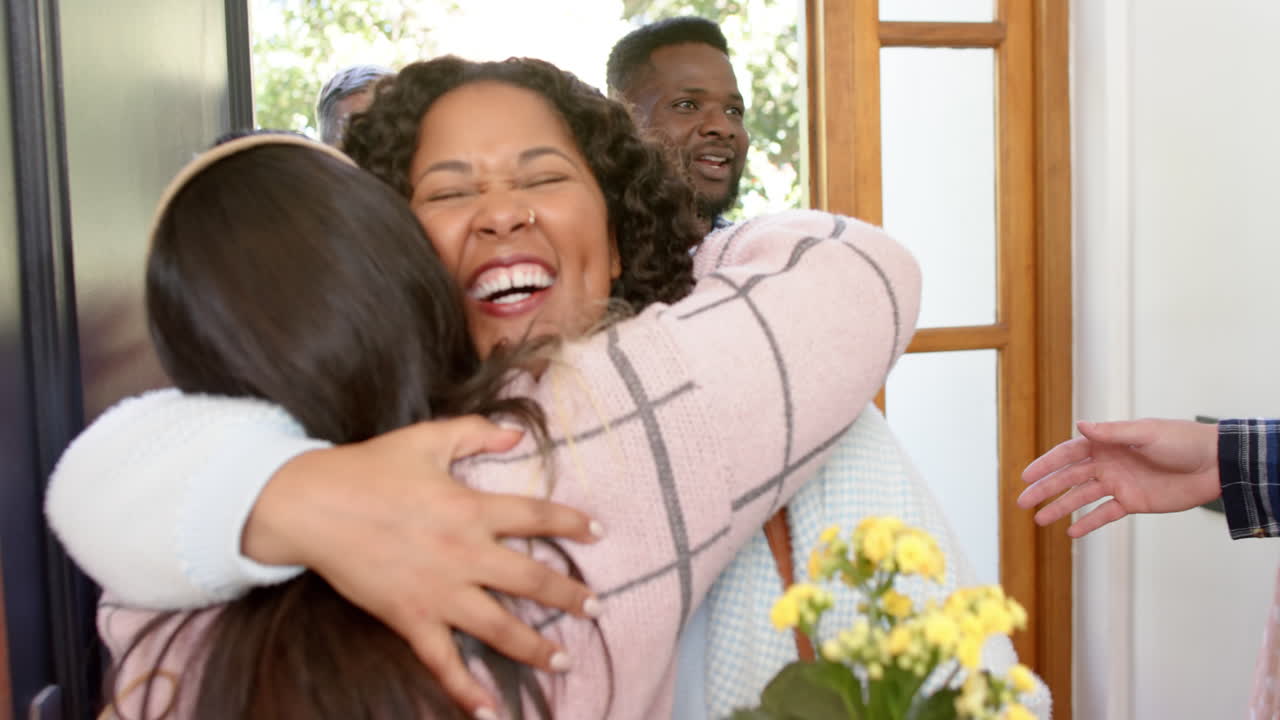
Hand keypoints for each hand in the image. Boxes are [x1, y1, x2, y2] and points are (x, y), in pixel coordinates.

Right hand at [243, 415, 602, 716]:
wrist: (311, 505)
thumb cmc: (369, 468)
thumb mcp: (427, 438)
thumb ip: (476, 433)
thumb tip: (519, 433)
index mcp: (471, 508)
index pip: (536, 517)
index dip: (571, 524)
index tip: (598, 533)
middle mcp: (464, 553)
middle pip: (531, 580)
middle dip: (569, 596)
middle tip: (597, 608)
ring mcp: (438, 590)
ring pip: (499, 626)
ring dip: (535, 647)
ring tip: (564, 660)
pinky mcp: (410, 618)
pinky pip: (443, 661)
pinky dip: (465, 690)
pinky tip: (488, 712)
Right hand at [1018, 419, 1220, 537]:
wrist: (1214, 464)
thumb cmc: (1182, 441)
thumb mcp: (1146, 434)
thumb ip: (1112, 433)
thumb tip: (1080, 426)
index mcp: (1107, 443)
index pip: (1068, 454)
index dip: (1045, 464)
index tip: (1025, 476)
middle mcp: (1107, 463)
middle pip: (1069, 478)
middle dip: (1045, 489)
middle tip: (1022, 502)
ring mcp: (1118, 484)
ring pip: (1081, 498)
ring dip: (1060, 508)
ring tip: (1039, 520)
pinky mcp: (1132, 502)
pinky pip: (1104, 514)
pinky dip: (1088, 524)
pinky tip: (1071, 533)